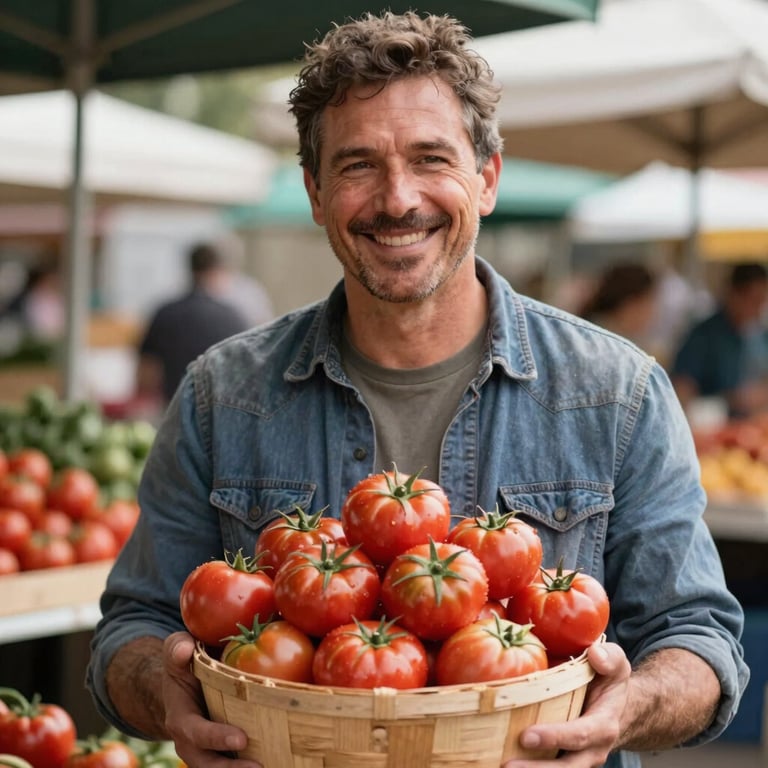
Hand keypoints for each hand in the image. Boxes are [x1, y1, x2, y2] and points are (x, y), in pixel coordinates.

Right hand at [161, 632, 262, 767]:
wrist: (182, 685)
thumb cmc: (184, 663)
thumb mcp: (176, 651)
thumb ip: (177, 648)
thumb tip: (184, 648)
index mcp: (181, 719)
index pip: (196, 733)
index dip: (217, 737)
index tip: (241, 738)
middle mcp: (191, 742)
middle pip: (209, 764)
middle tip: (259, 767)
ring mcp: (207, 751)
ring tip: (272, 767)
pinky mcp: (223, 751)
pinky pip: (235, 764)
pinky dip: (250, 766)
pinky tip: (278, 762)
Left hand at [502, 641, 631, 766]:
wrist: (617, 708)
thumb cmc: (609, 681)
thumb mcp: (616, 664)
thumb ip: (610, 657)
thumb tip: (595, 655)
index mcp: (603, 726)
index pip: (579, 735)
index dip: (554, 738)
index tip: (526, 736)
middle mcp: (592, 749)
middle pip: (566, 767)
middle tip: (507, 764)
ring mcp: (578, 759)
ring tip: (500, 767)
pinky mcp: (563, 760)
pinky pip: (546, 766)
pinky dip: (527, 767)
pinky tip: (498, 762)